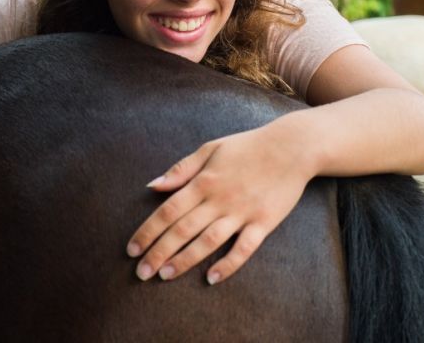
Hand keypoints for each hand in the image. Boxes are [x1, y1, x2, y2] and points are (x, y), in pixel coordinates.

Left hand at [126, 127, 310, 284]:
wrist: (292, 147)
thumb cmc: (247, 147)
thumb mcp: (210, 149)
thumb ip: (181, 169)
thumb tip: (152, 185)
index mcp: (203, 181)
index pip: (167, 211)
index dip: (147, 231)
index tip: (132, 250)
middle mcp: (219, 199)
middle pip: (183, 230)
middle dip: (159, 252)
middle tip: (141, 272)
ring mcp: (242, 212)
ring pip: (208, 241)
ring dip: (185, 260)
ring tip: (165, 275)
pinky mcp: (264, 223)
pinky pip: (244, 248)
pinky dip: (228, 264)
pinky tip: (211, 278)